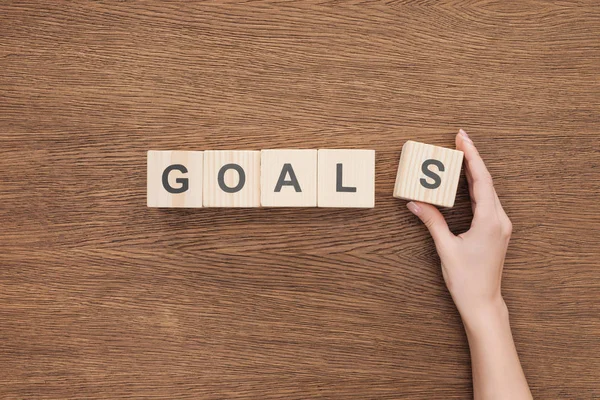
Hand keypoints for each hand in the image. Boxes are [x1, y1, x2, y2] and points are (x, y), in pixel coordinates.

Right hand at [406, 129, 512, 327]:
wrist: (483, 302)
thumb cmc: (467, 280)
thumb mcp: (445, 248)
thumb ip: (432, 221)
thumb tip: (415, 202)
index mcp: (490, 221)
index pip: (482, 180)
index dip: (471, 157)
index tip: (462, 139)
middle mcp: (499, 220)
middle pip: (487, 180)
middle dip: (472, 158)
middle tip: (459, 139)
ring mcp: (500, 225)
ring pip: (488, 190)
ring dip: (474, 171)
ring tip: (460, 155)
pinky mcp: (496, 230)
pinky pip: (487, 200)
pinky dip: (476, 186)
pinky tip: (466, 180)